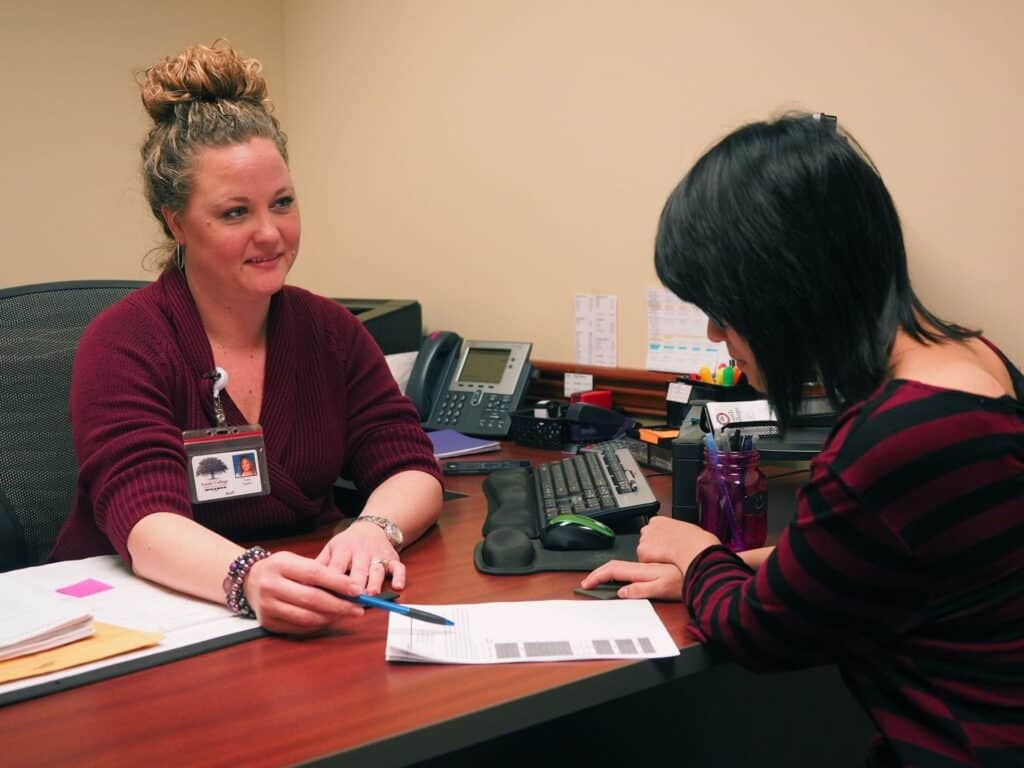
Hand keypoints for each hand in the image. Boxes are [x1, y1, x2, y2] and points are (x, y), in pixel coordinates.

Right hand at [244, 551, 364, 634]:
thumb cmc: (278, 569)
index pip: (314, 574)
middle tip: (358, 608)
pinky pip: (298, 628)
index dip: (338, 583)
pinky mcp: (267, 623)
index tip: (357, 589)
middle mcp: (270, 586)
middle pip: (311, 599)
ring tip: (346, 614)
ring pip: (306, 617)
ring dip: (331, 618)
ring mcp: (267, 606)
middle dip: (339, 605)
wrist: (248, 581)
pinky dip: (318, 625)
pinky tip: (329, 619)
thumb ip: (318, 571)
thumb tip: (349, 587)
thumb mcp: (294, 560)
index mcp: (279, 565)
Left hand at [315, 522, 404, 595]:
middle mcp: (361, 552)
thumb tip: (303, 584)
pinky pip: (398, 567)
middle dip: (356, 582)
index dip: (333, 580)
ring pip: (378, 569)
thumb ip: (319, 566)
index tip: (328, 594)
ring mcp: (378, 555)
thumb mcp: (331, 549)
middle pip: (358, 568)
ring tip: (372, 594)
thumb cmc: (347, 544)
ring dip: (375, 581)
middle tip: (352, 597)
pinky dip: (400, 576)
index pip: (337, 566)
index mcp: (343, 549)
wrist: (372, 527)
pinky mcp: (392, 558)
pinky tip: (398, 586)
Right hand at [581, 560, 682, 600]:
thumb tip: (622, 592)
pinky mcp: (658, 559)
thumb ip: (642, 589)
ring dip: (615, 570)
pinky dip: (631, 565)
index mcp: (643, 571)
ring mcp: (651, 561)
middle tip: (592, 582)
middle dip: (601, 573)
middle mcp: (645, 564)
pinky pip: (639, 558)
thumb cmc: (689, 578)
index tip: (586, 583)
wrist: (706, 565)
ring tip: (609, 580)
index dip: (597, 576)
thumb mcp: (664, 588)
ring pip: (626, 562)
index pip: (614, 571)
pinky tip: (633, 572)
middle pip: (616, 566)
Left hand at [636, 516, 720, 577]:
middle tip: (666, 555)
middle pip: (646, 541)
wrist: (694, 548)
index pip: (652, 531)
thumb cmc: (695, 541)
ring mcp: (644, 539)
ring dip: (653, 557)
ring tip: (667, 560)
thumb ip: (675, 531)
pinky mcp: (643, 552)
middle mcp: (648, 528)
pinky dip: (652, 565)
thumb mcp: (686, 529)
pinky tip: (664, 563)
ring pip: (645, 552)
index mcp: (658, 520)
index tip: (665, 546)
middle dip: (654, 548)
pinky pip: (645, 562)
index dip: (659, 540)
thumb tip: (678, 537)